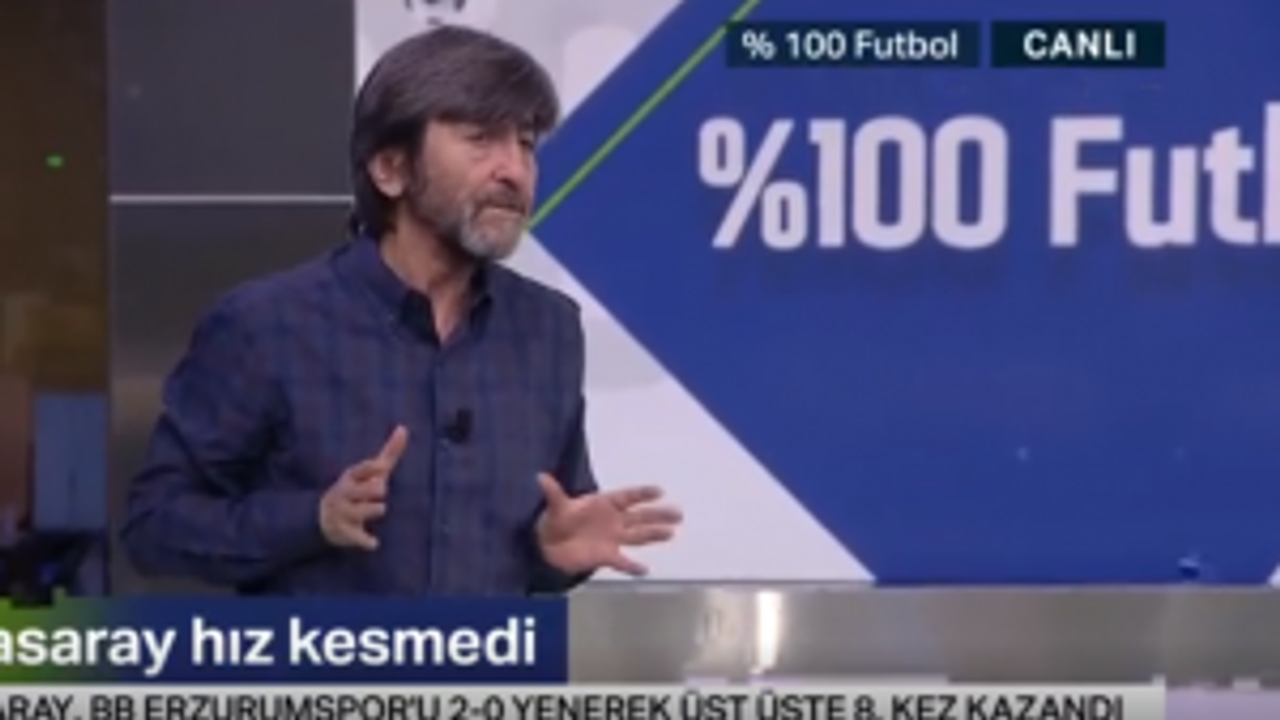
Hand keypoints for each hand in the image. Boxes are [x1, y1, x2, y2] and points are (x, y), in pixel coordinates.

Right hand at [318, 426, 406, 549]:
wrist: (322, 517)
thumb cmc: (356, 489)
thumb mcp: (369, 472)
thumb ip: (388, 453)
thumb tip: (404, 429)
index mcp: (351, 477)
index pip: (360, 469)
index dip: (372, 468)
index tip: (382, 467)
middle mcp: (344, 493)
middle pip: (367, 490)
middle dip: (377, 491)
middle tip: (379, 493)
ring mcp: (343, 513)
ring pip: (364, 510)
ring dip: (375, 510)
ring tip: (377, 510)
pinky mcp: (344, 532)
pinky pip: (358, 537)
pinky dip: (366, 541)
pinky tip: (374, 543)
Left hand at [535, 473, 681, 575]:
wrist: (549, 544)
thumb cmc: (556, 520)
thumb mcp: (556, 507)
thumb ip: (553, 493)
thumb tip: (540, 478)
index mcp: (604, 503)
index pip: (628, 497)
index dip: (643, 494)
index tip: (659, 491)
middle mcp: (613, 520)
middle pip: (640, 517)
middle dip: (658, 515)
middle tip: (678, 514)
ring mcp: (613, 538)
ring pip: (638, 536)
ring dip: (654, 535)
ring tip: (671, 533)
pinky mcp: (607, 555)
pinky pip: (623, 561)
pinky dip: (633, 567)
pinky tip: (645, 570)